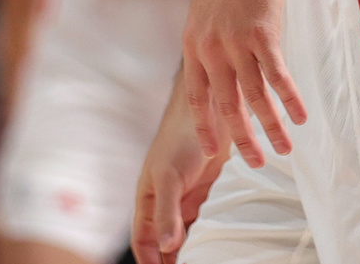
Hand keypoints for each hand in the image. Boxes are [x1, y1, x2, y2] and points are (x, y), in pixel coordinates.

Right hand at [131, 84, 227, 263]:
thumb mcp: (168, 176)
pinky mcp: (206, 196)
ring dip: (188, 251)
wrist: (211, 110)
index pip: (143, 240)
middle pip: (163, 243)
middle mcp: (165, 203)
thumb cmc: (180, 138)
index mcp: (148, 199)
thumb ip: (166, 211)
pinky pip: (204, 223)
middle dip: (169, 261)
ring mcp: (185, 200)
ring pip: (184, 236)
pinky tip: (216, 248)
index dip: (149, 261)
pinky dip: (207, 237)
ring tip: (201, 262)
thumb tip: (165, 245)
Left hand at [178, 0, 304, 169]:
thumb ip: (208, 45)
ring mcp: (235, 42)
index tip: (215, 152)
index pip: (197, 98)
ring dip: (272, 127)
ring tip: (285, 148)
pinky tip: (301, 117)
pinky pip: (277, 77)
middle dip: (242, 138)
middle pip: (227, 105)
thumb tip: (216, 72)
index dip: (207, 127)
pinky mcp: (262, 34)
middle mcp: (211, 49)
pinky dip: (290, 100)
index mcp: (194, 46)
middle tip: (255, 162)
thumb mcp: (205, 15)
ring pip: (255, 97)